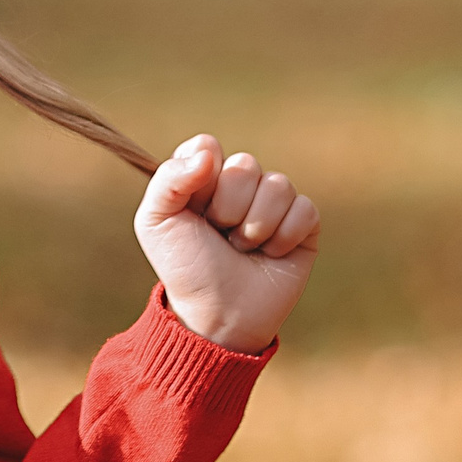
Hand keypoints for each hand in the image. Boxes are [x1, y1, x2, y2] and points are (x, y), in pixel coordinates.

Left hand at [133, 134, 318, 352]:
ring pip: (278, 185)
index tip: (193, 209)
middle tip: (219, 235)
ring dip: (255, 226)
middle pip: (244, 165)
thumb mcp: (156, 222)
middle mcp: (238, 185)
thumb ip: (168, 178)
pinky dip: (283, 237)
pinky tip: (270, 255)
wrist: (219, 315)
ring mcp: (273, 203)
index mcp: (202, 178)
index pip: (207, 145)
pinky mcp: (303, 225)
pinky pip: (304, 209)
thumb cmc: (186, 269)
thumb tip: (208, 152)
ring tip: (242, 248)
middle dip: (228, 208)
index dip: (202, 177)